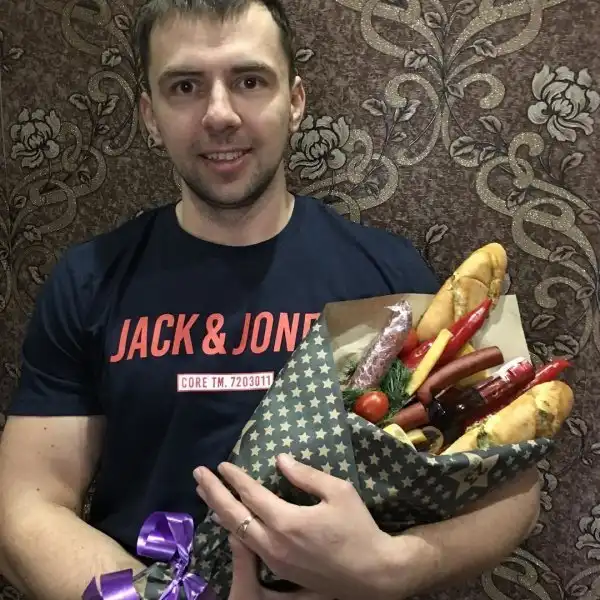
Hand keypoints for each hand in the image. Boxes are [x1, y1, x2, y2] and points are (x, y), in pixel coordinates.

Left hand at [194, 454, 395, 599]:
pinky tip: (229, 519)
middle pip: (233, 515)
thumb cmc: (359, 529)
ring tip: (205, 494)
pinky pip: (247, 545)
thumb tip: (280, 460)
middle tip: (198, 474)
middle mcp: (273, 542)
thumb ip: (306, 475)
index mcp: (286, 521)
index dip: (235, 478)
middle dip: (213, 493)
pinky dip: (233, 527)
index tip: (223, 464)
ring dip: (219, 510)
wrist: (373, 574)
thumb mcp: (339, 492)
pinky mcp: (279, 569)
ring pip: (235, 533)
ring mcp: (274, 559)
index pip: (251, 495)